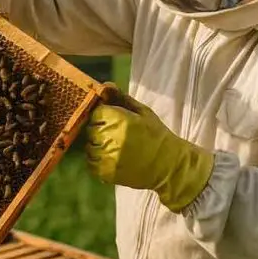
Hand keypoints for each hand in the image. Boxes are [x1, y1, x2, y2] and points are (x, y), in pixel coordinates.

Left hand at [85, 84, 215, 212]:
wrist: (168, 165)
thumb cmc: (157, 135)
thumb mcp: (143, 112)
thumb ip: (122, 98)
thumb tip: (105, 85)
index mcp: (119, 120)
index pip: (96, 113)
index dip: (102, 115)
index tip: (111, 119)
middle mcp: (110, 138)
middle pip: (90, 129)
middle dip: (99, 130)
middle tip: (113, 134)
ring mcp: (106, 157)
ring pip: (89, 147)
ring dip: (97, 145)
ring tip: (113, 147)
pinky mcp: (106, 173)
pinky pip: (91, 164)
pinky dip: (96, 161)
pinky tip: (110, 158)